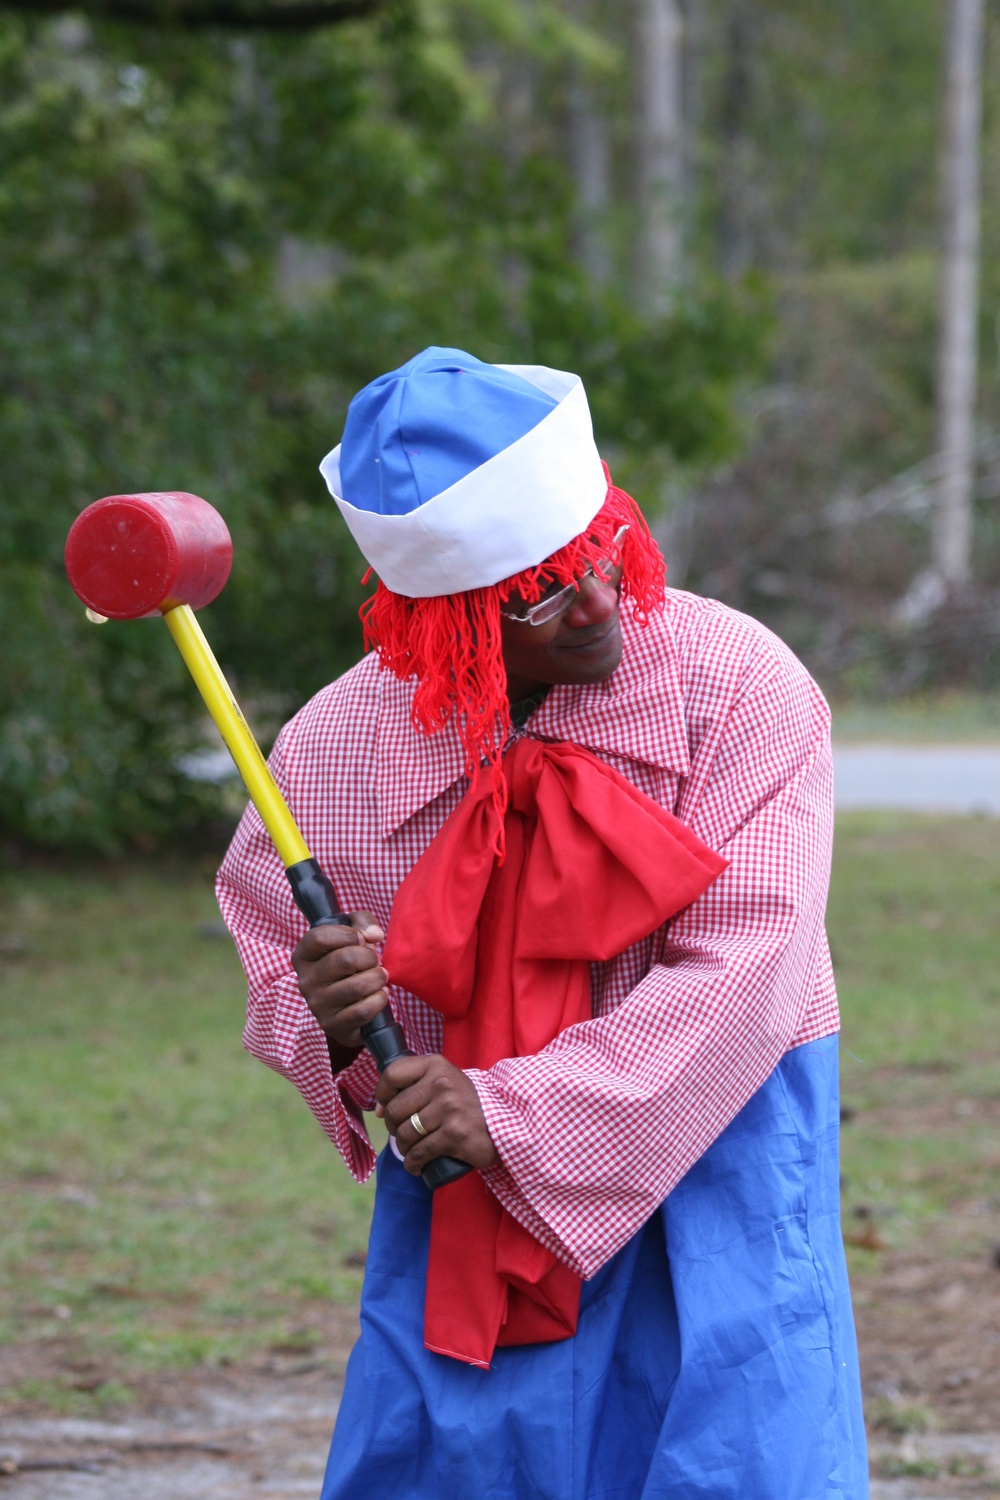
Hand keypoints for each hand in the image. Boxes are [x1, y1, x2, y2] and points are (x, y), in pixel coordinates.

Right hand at [292, 911, 387, 1051]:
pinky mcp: (332, 1026)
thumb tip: (374, 936)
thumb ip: (362, 922)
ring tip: (379, 977)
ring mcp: (317, 1006)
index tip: (361, 940)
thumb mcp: (352, 934)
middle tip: (374, 961)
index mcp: (303, 956)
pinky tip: (379, 995)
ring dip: (378, 978)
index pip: (319, 937)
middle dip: (370, 957)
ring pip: (357, 986)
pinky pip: (363, 1010)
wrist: (348, 1005)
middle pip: (345, 959)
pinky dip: (379, 1000)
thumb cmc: (349, 964)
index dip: (348, 934)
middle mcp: (305, 981)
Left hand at [375, 1055, 498, 1175]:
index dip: (382, 1093)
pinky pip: (419, 1154)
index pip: (392, 1074)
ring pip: (404, 1135)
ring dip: (403, 1149)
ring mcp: (449, 1109)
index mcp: (436, 1065)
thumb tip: (378, 1109)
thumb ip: (413, 1084)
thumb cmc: (465, 1101)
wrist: (503, 1120)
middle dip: (392, 1127)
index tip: (385, 1106)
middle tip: (403, 1133)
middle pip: (394, 1110)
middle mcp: (442, 1084)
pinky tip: (416, 1166)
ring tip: (412, 1150)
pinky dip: (413, 1164)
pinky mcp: (455, 1135)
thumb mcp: (443, 1080)